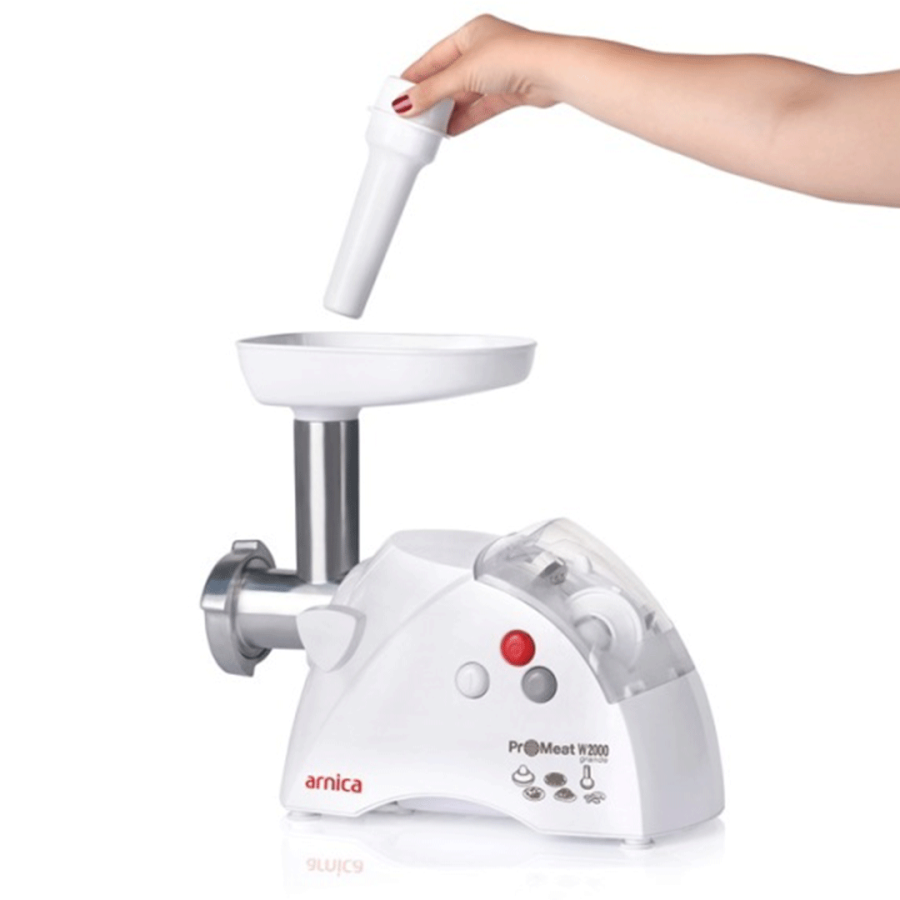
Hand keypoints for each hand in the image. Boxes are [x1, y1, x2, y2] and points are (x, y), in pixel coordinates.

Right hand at [395, 14, 560, 134]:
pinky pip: (480, 108)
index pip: (434, 57)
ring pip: (465, 95)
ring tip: (429, 128)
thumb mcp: (462, 74)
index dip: (416, 76)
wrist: (550, 72)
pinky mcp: (508, 92)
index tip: (399, 92)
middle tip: (412, 115)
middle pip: (449, 77)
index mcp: (470, 33)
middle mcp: (484, 50)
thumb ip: (432, 91)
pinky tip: (450, 131)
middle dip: (431, 98)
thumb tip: (405, 104)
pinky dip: (465, 119)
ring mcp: (497, 72)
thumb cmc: (512, 56)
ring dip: (448, 112)